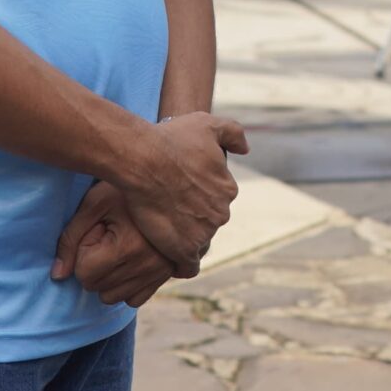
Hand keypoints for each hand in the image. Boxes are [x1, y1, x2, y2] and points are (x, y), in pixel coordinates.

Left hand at [53, 182, 177, 307]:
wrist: (162, 181)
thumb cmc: (122, 189)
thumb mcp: (92, 205)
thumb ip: (70, 238)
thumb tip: (57, 276)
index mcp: (128, 247)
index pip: (85, 274)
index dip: (83, 252)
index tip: (96, 231)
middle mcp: (148, 265)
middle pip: (96, 287)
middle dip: (93, 266)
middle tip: (106, 238)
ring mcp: (159, 273)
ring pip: (112, 298)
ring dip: (107, 279)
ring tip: (116, 249)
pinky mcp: (166, 276)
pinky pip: (134, 300)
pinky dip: (125, 286)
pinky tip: (127, 263)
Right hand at [107, 112, 248, 276]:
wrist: (145, 160)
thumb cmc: (172, 139)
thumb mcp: (208, 124)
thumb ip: (233, 133)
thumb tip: (245, 149)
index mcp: (228, 188)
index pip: (216, 200)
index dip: (199, 199)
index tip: (181, 195)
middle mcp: (221, 212)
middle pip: (207, 222)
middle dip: (192, 220)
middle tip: (168, 213)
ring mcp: (204, 232)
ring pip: (197, 242)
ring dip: (183, 240)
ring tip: (162, 232)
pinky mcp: (184, 249)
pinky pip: (188, 266)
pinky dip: (180, 265)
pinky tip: (168, 257)